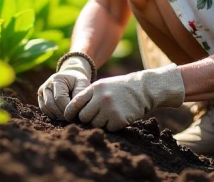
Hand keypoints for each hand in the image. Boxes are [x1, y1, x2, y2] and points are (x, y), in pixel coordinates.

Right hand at [37, 56, 91, 119]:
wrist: (70, 76)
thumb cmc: (77, 81)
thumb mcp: (82, 83)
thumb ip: (80, 93)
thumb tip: (76, 108)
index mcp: (56, 80)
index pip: (59, 98)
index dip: (67, 108)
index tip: (76, 113)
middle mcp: (46, 85)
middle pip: (51, 104)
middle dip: (62, 114)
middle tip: (72, 118)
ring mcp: (42, 91)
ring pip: (46, 108)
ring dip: (57, 115)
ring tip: (67, 116)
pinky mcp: (40, 97)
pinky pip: (44, 110)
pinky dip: (52, 115)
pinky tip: (61, 115)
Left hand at [63, 63, 184, 130]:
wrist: (144, 89)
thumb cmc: (120, 88)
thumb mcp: (103, 85)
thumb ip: (88, 96)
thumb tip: (72, 113)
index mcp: (95, 88)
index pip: (74, 103)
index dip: (70, 113)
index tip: (70, 117)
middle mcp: (101, 98)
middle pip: (84, 117)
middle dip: (88, 119)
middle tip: (97, 115)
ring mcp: (110, 109)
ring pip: (95, 125)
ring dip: (101, 123)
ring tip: (110, 114)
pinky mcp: (119, 119)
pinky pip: (109, 129)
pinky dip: (113, 126)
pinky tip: (119, 117)